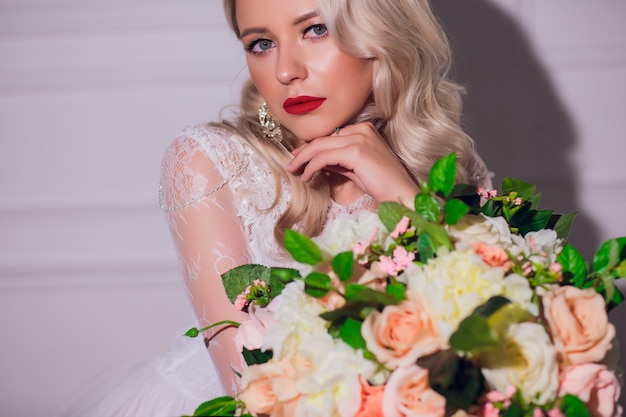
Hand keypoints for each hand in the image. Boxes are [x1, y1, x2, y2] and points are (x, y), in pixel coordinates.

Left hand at [285, 123, 419, 204]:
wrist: (400, 194)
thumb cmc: (380, 184)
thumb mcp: (354, 169)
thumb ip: (336, 161)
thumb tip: (315, 161)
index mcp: (363, 129)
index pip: (329, 136)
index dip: (311, 147)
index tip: (299, 158)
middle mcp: (361, 129)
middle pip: (322, 139)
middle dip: (303, 152)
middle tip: (291, 165)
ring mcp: (359, 138)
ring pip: (320, 146)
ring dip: (303, 160)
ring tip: (294, 171)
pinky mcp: (356, 151)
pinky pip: (324, 157)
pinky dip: (311, 167)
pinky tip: (307, 177)